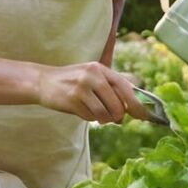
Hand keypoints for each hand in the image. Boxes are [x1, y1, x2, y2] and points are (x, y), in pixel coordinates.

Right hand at [34, 61, 150, 122]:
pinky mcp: (72, 100)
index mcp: (101, 68)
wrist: (43, 82)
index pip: (126, 87)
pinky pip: (90, 117)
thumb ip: (111, 90)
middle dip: (117, 116)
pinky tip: (81, 110)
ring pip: (104, 114)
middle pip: (118, 105)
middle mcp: (92, 75)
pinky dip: (89, 118)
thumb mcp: (93, 78)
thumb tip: (130, 112)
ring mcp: (81, 87)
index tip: (145, 117)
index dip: (137, 105)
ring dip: (102, 119)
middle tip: (111, 116)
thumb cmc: (73, 82)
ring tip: (94, 111)